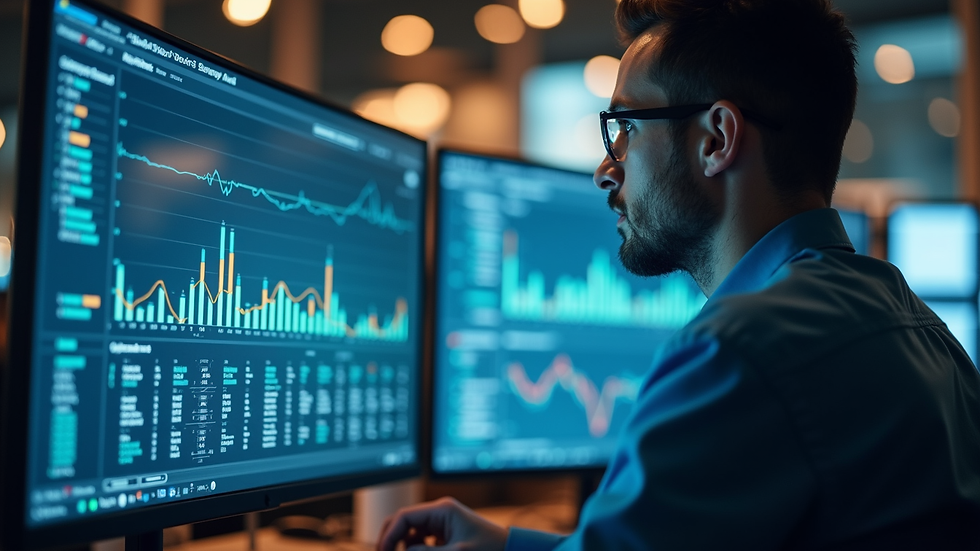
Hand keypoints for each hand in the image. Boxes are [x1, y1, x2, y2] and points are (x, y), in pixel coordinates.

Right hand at [376, 496, 508, 550]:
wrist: (509, 549)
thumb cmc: (488, 548)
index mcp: (442, 510)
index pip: (404, 516)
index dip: (389, 534)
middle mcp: (439, 511)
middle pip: (404, 521)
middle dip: (392, 538)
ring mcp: (442, 520)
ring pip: (411, 530)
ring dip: (404, 544)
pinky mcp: (445, 531)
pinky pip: (421, 537)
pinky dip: (415, 547)